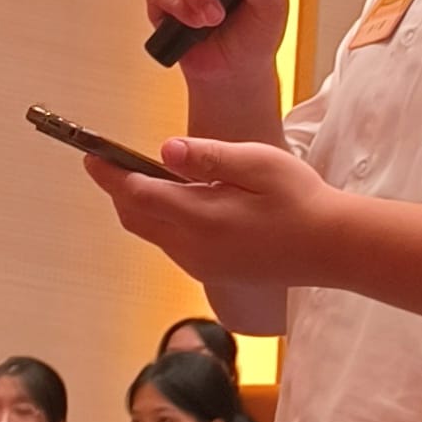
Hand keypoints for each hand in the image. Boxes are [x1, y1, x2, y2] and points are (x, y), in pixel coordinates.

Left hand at [84, 137, 338, 286]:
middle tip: (108, 160)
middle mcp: (192, 248)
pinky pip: (170, 243)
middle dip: (117, 189)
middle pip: (134, 218)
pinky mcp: (211, 270)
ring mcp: (200, 264)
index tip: (90, 153)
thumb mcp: (258, 163)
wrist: (332, 248)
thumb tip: (163, 150)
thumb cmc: (300, 199)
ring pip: (151, 232)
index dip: (109, 173)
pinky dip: (160, 219)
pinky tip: (176, 199)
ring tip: (140, 173)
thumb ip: (209, 157)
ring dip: (139, 205)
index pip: (136, 194)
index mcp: (200, 218)